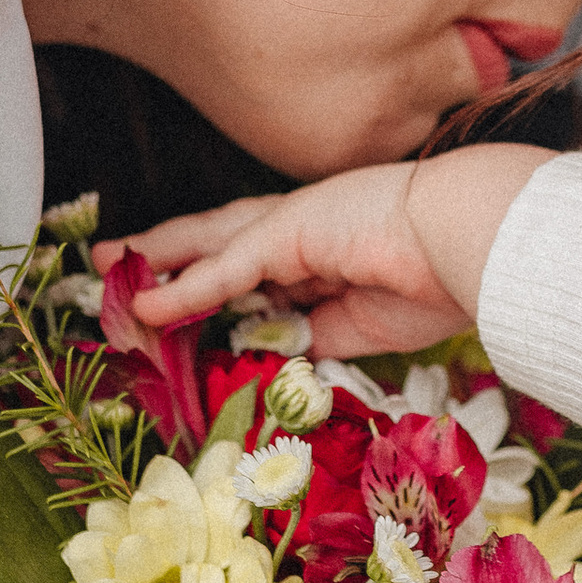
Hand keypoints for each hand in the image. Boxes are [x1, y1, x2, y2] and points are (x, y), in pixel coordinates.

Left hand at [112, 146, 548, 356]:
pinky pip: (224, 268)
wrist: (473, 242)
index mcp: (327, 250)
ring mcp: (293, 226)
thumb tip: (283, 356)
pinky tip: (145, 302)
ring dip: (157, 259)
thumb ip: (322, 336)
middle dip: (168, 252)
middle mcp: (302, 231)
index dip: (213, 278)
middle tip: (115, 262)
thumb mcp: (370, 328)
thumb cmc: (442, 280)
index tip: (176, 296)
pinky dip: (183, 287)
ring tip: (107, 267)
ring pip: (209, 244)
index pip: (255, 265)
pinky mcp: (287, 232)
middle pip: (219, 241)